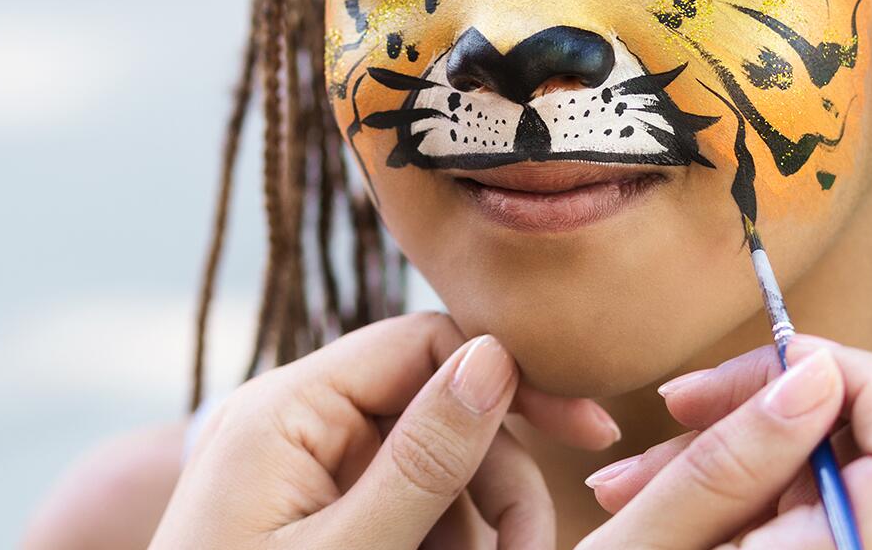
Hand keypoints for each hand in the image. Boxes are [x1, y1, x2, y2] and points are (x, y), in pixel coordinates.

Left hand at [149, 312, 619, 549]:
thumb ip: (423, 461)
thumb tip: (495, 358)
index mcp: (283, 409)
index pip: (421, 342)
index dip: (510, 379)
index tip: (589, 431)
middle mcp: (290, 424)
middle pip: (435, 410)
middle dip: (496, 480)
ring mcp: (299, 471)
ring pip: (429, 468)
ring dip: (473, 525)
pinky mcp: (309, 516)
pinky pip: (400, 507)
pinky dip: (437, 543)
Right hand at [577, 338, 871, 548]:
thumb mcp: (645, 549)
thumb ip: (730, 463)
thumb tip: (814, 376)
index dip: (861, 386)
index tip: (769, 364)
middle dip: (782, 402)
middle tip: (683, 402)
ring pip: (831, 473)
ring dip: (736, 445)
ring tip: (633, 474)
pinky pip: (801, 505)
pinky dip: (734, 481)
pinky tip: (657, 493)